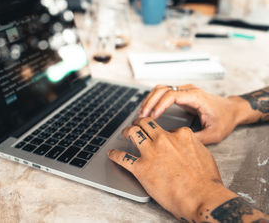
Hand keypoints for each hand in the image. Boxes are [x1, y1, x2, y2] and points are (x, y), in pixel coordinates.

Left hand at [108, 117, 236, 220]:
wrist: (202, 198)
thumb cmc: (207, 182)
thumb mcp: (204, 154)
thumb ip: (192, 145)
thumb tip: (187, 144)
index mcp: (181, 135)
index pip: (167, 128)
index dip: (162, 132)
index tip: (159, 136)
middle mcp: (164, 139)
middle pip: (146, 124)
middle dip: (140, 122)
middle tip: (136, 125)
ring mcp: (151, 152)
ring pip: (133, 133)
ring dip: (127, 131)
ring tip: (124, 133)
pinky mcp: (141, 168)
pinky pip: (123, 157)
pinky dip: (115, 155)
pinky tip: (112, 154)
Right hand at [138, 84, 247, 143]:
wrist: (232, 110)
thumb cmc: (225, 120)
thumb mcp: (213, 134)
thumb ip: (195, 138)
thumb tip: (177, 142)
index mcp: (196, 97)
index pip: (172, 95)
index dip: (159, 105)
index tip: (152, 117)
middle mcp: (189, 90)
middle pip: (162, 89)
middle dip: (150, 102)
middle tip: (142, 116)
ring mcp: (184, 90)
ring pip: (160, 89)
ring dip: (149, 100)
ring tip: (142, 114)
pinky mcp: (181, 94)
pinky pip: (163, 92)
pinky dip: (153, 99)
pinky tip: (149, 110)